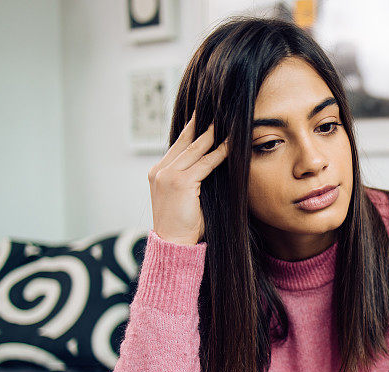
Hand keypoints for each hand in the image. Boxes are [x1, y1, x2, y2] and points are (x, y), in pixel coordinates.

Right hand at [147, 111, 229, 245]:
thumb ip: (193, 178)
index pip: (178, 144)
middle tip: (218, 109)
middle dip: (203, 123)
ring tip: (227, 120)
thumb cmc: (184, 226)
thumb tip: (213, 162)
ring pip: (195, 148)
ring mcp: (167, 175)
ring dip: (213, 134)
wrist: (173, 245)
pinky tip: (230, 145)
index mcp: (158, 172)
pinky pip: (204, 163)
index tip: (205, 115)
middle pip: (186, 140)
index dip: (192, 128)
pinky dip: (219, 153)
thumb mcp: (186, 196)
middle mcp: (160, 170)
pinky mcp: (180, 183)